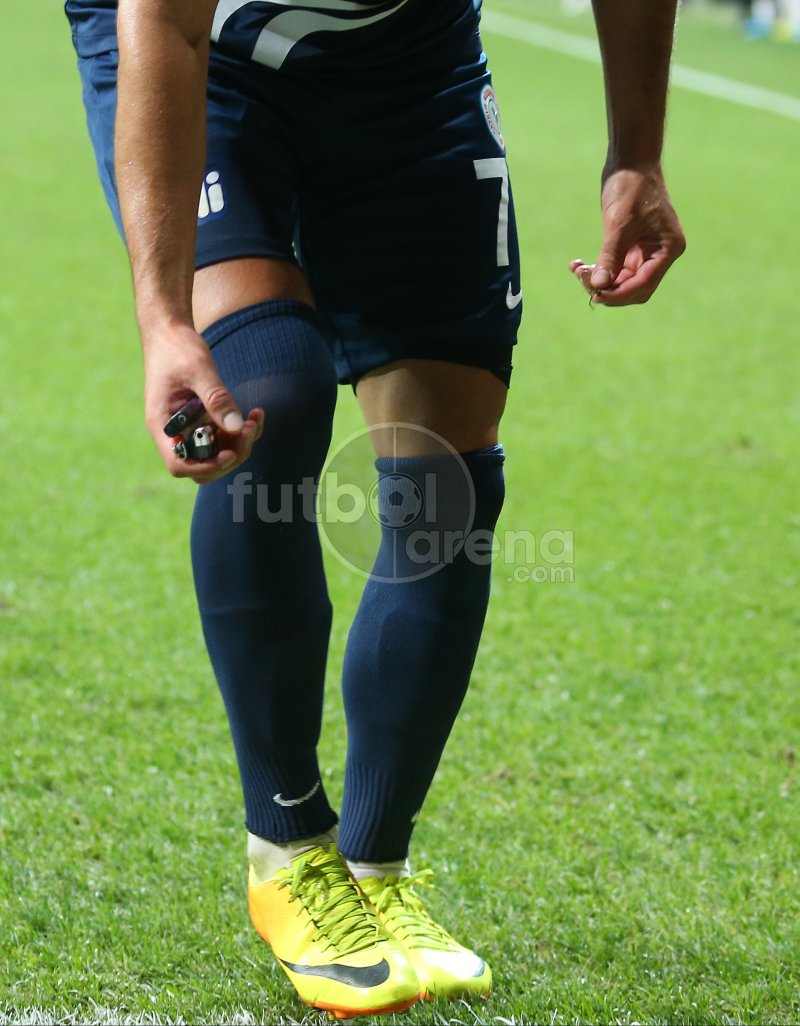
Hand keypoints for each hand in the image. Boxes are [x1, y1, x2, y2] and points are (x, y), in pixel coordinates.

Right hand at [142, 321, 263, 483]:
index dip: (205, 466)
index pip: (179, 463)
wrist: (170, 332)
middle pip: (202, 465)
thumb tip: (237, 427)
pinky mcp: (202, 421)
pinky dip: (241, 432)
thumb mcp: (198, 369)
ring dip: (240, 444)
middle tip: (249, 430)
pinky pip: (224, 438)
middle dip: (230, 455)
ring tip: (254, 419)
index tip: (229, 453)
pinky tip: (254, 414)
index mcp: (162, 424)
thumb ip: (216, 398)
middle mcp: (174, 432)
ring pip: (216, 454)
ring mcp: (189, 428)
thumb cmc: (177, 347)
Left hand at [570, 166, 685, 306]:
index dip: (619, 294)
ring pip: (622, 281)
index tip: (595, 295)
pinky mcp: (632, 247)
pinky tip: (578, 265)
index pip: (644, 284)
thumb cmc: (630, 186)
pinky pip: (615, 269)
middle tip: (583, 281)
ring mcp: (647, 251)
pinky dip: (598, 269)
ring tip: (577, 270)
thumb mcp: (618, 224)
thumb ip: (610, 257)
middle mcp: (661, 253)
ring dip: (599, 280)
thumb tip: (598, 287)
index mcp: (668, 248)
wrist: (630, 161)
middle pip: (634, 288)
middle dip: (609, 289)